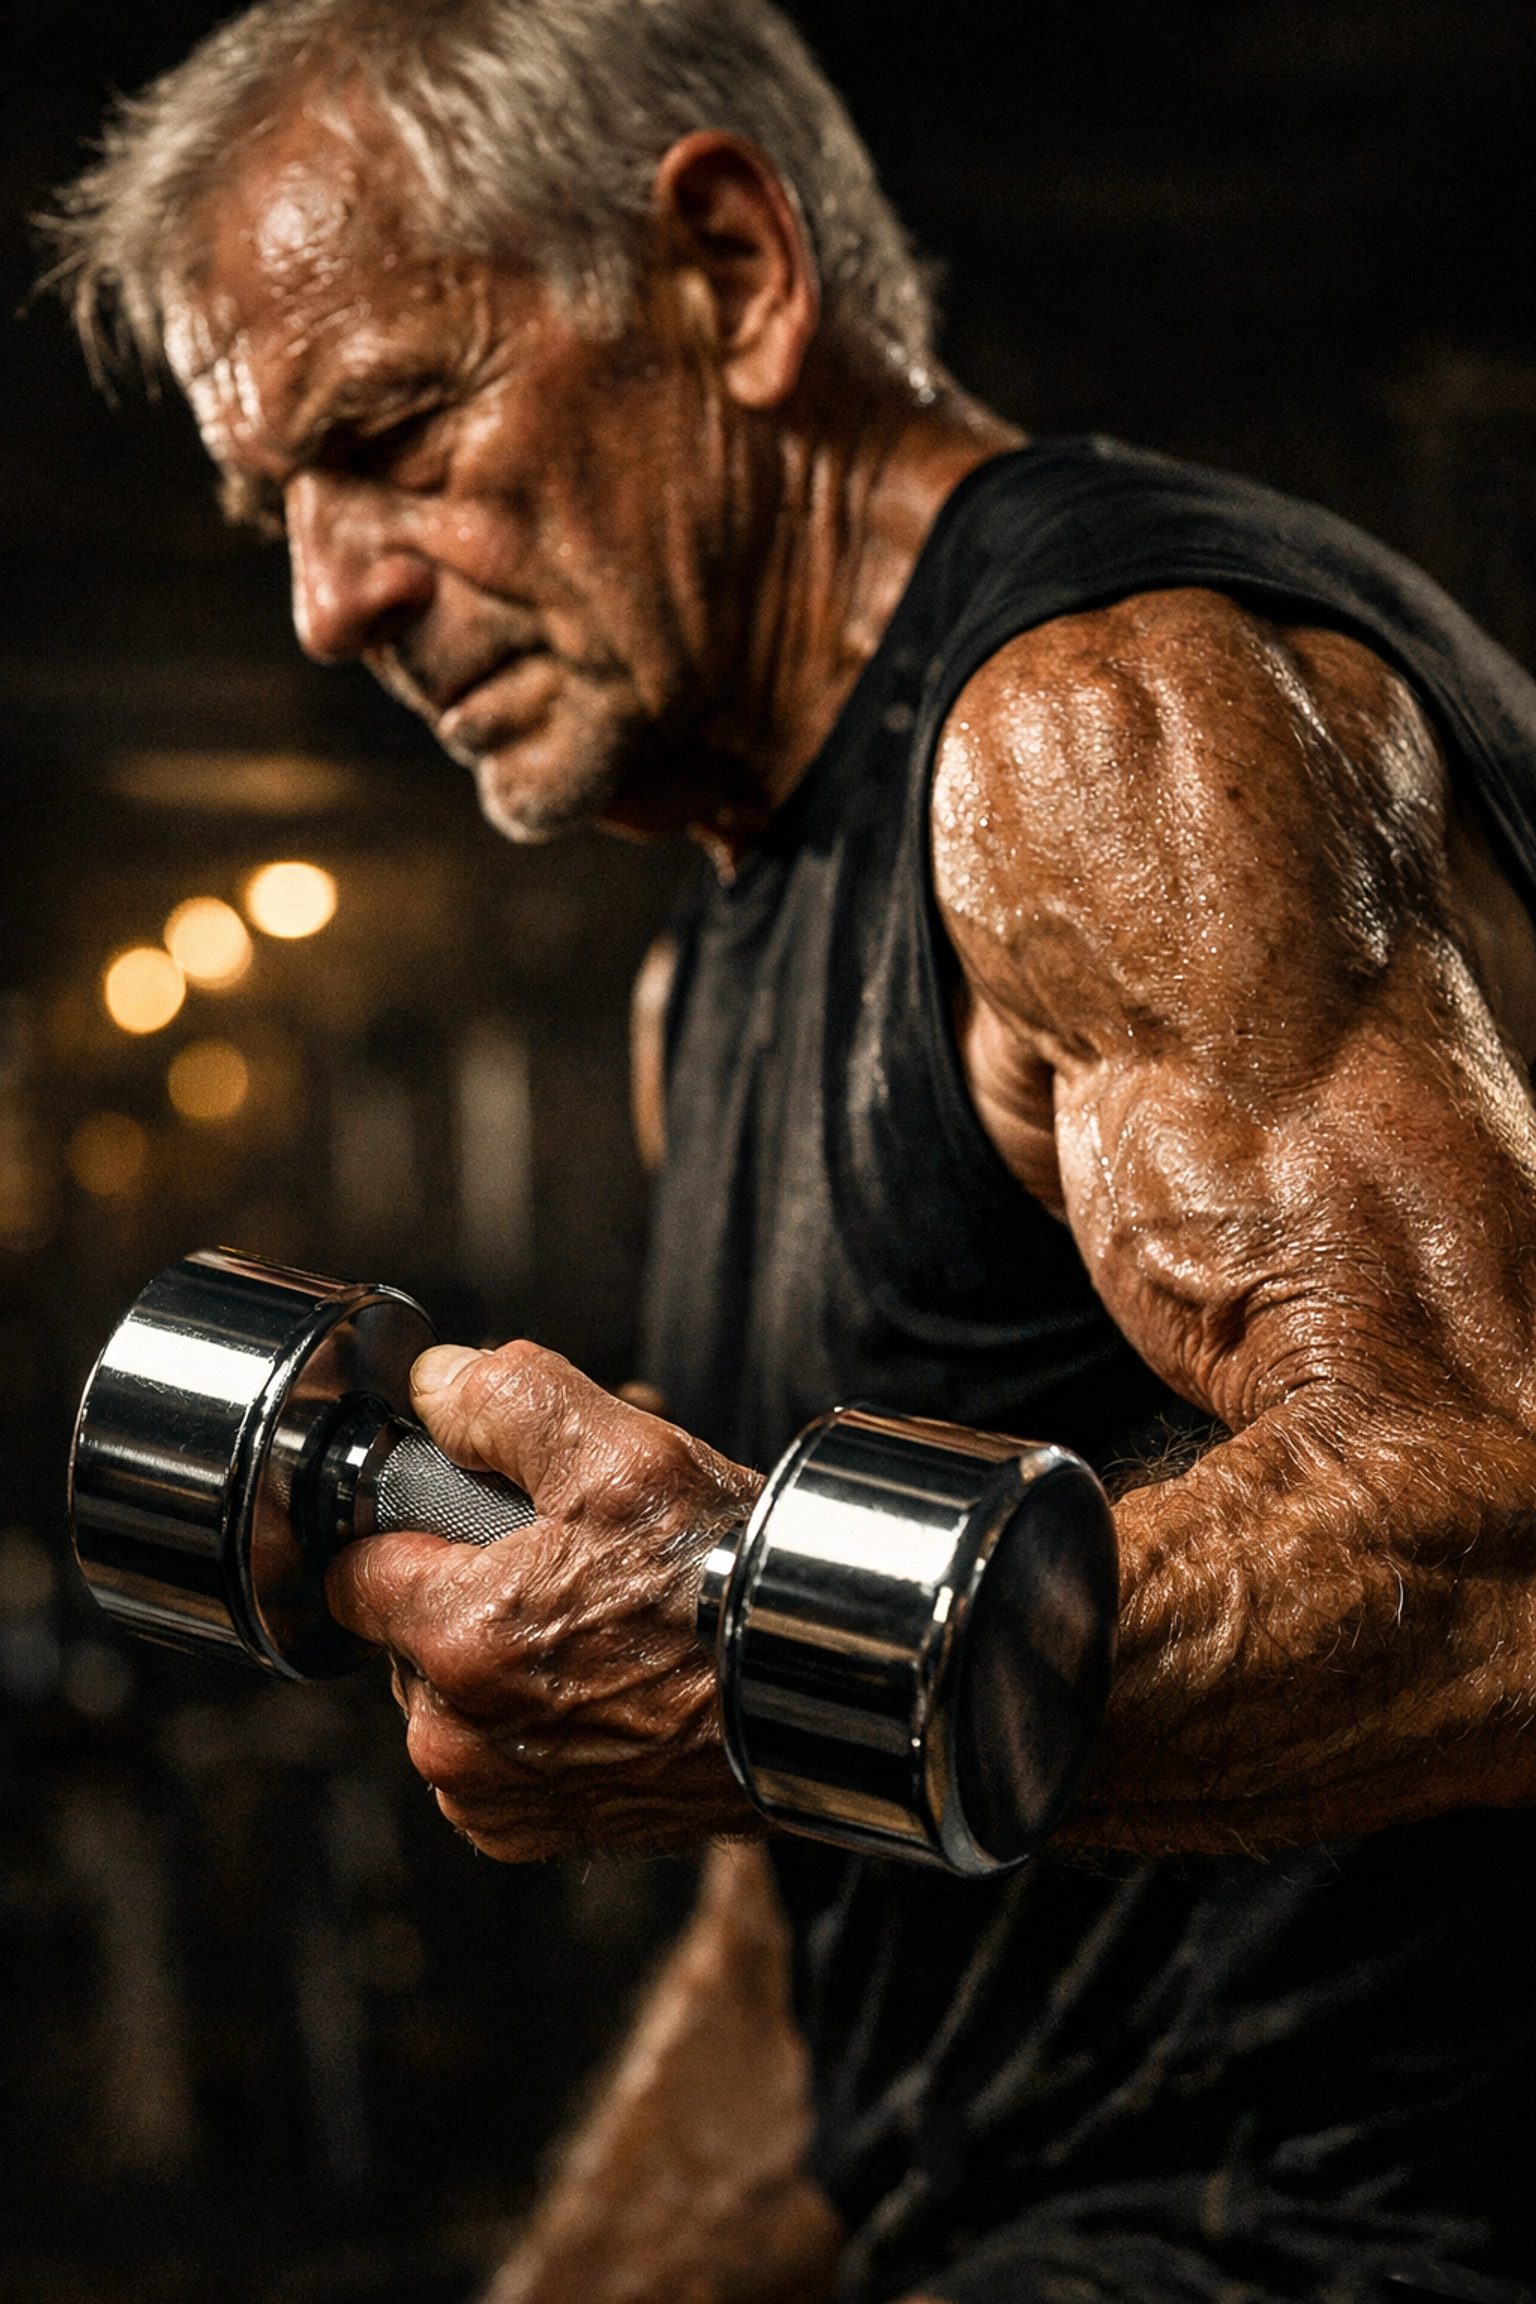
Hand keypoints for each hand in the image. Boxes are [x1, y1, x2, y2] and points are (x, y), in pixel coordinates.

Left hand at [326, 1339, 762, 1857]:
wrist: (813, 1698)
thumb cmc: (725, 1585)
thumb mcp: (622, 1452)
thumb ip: (505, 1400)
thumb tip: (438, 1384)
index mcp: (455, 1637)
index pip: (356, 1571)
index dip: (414, 1532)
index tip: (472, 1523)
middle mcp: (455, 1737)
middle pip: (409, 1638)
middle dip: (466, 1600)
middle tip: (566, 1569)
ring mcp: (496, 1798)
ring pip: (453, 1703)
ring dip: (499, 1671)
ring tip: (597, 1632)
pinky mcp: (540, 1836)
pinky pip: (497, 1767)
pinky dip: (535, 1733)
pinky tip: (604, 1694)